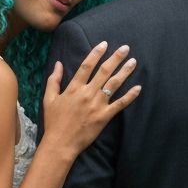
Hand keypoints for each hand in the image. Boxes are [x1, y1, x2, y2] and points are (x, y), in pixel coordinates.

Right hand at [40, 42, 140, 156]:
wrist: (60, 143)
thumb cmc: (53, 122)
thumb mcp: (49, 99)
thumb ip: (54, 80)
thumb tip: (58, 64)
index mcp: (74, 88)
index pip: (87, 65)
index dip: (96, 53)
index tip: (105, 44)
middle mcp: (87, 93)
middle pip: (104, 71)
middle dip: (116, 58)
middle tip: (126, 48)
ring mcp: (97, 104)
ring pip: (114, 84)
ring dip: (125, 71)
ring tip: (133, 62)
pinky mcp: (104, 116)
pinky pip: (120, 104)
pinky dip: (130, 96)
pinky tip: (138, 88)